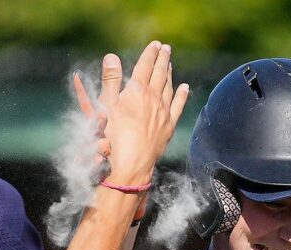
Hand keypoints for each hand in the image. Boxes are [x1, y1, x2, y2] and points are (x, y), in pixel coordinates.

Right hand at [75, 42, 188, 185]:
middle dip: (163, 59)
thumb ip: (110, 80)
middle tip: (166, 49)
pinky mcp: (169, 126)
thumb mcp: (106, 106)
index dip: (150, 54)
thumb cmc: (114, 136)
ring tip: (170, 64)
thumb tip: (111, 56)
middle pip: (160, 73)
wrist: (131, 163)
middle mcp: (153, 98)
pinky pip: (178, 106)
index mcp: (137, 91)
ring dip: (170, 73)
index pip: (145, 66)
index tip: (154, 44)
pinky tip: (184, 88)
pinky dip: (182, 95)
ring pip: (169, 87)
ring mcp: (163, 112)